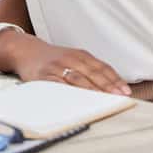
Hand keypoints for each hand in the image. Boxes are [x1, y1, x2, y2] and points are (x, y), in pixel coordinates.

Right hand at [0, 33, 130, 95]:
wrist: (27, 51)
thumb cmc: (54, 59)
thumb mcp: (73, 58)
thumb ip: (90, 69)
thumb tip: (112, 86)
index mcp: (81, 55)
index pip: (102, 68)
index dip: (115, 79)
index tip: (125, 91)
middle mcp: (71, 59)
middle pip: (93, 74)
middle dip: (107, 86)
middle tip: (119, 97)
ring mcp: (57, 67)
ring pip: (78, 80)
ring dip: (92, 91)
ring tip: (103, 101)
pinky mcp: (44, 76)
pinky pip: (58, 86)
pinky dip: (68, 93)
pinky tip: (77, 101)